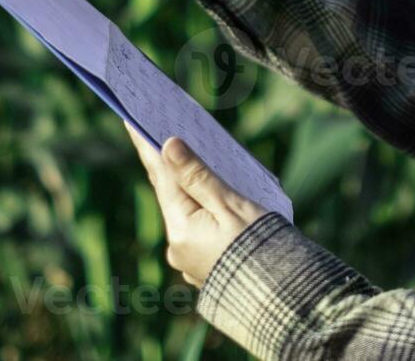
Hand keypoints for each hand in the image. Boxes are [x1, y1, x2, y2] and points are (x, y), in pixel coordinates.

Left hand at [125, 123, 267, 288]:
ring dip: (184, 187)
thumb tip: (168, 146)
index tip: (131, 120)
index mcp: (181, 230)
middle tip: (152, 130)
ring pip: (184, 212)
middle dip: (165, 164)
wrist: (283, 294)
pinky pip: (197, 229)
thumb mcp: (230, 205)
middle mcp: (178, 247)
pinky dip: (199, 209)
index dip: (146, 147)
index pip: (160, 176)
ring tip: (181, 159)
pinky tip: (205, 196)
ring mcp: (190, 260)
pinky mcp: (204, 267)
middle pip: (170, 194)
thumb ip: (198, 176)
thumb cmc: (261, 246)